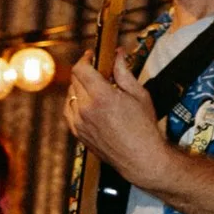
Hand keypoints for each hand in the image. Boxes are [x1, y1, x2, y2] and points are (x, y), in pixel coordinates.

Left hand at [62, 53, 177, 188]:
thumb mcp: (139, 95)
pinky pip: (68, 111)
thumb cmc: (144, 128)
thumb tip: (118, 54)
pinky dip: (74, 102)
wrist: (141, 158)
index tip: (92, 55)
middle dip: (85, 71)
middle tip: (98, 70)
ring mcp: (79, 122)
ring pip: (70, 95)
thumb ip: (124, 72)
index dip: (85, 58)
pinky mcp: (77, 133)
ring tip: (94, 87)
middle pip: (75, 80)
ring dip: (79, 86)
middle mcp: (86, 109)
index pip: (81, 69)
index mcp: (102, 96)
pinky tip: (86, 102)